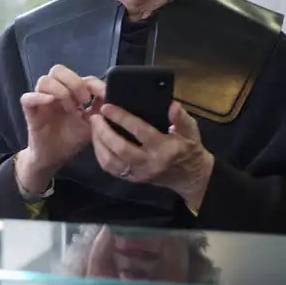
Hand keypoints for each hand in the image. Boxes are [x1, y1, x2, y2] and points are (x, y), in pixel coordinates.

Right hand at [17, 65, 104, 191]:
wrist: (56, 157)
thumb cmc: (72, 138)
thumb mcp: (93, 122)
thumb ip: (101, 107)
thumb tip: (112, 93)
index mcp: (69, 92)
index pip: (79, 76)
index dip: (92, 83)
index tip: (104, 95)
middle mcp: (54, 92)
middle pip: (58, 70)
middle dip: (74, 82)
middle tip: (85, 100)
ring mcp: (41, 101)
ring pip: (44, 81)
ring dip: (61, 91)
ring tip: (72, 109)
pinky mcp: (30, 112)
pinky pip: (27, 98)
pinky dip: (39, 97)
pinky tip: (51, 102)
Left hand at [89, 101, 214, 209]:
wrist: (189, 176)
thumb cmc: (188, 150)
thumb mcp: (191, 132)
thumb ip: (182, 118)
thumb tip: (172, 105)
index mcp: (165, 149)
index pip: (140, 131)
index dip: (122, 117)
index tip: (107, 106)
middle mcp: (150, 163)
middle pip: (120, 148)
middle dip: (103, 131)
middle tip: (95, 116)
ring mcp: (139, 173)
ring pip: (110, 161)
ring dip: (98, 142)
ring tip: (94, 126)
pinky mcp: (131, 179)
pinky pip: (110, 169)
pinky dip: (100, 154)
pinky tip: (97, 140)